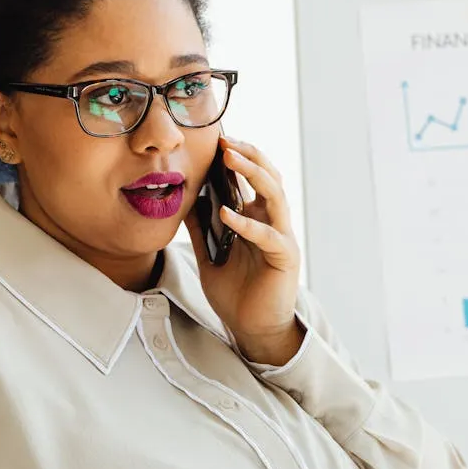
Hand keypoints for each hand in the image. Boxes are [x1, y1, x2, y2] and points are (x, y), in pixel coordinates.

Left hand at [184, 135, 303, 365]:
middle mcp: (273, 222)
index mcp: (258, 217)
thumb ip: (200, 226)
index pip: (253, 177)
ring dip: (253, 174)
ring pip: (275, 196)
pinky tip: (226, 214)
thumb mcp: (209, 253)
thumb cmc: (236, 292)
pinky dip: (247, 224)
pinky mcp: (284, 258)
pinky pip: (268, 236)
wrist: (252, 328)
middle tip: (225, 141)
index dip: (238, 157)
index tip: (216, 139)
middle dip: (248, 156)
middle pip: (269, 177)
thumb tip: (184, 198)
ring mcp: (281, 237)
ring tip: (230, 160)